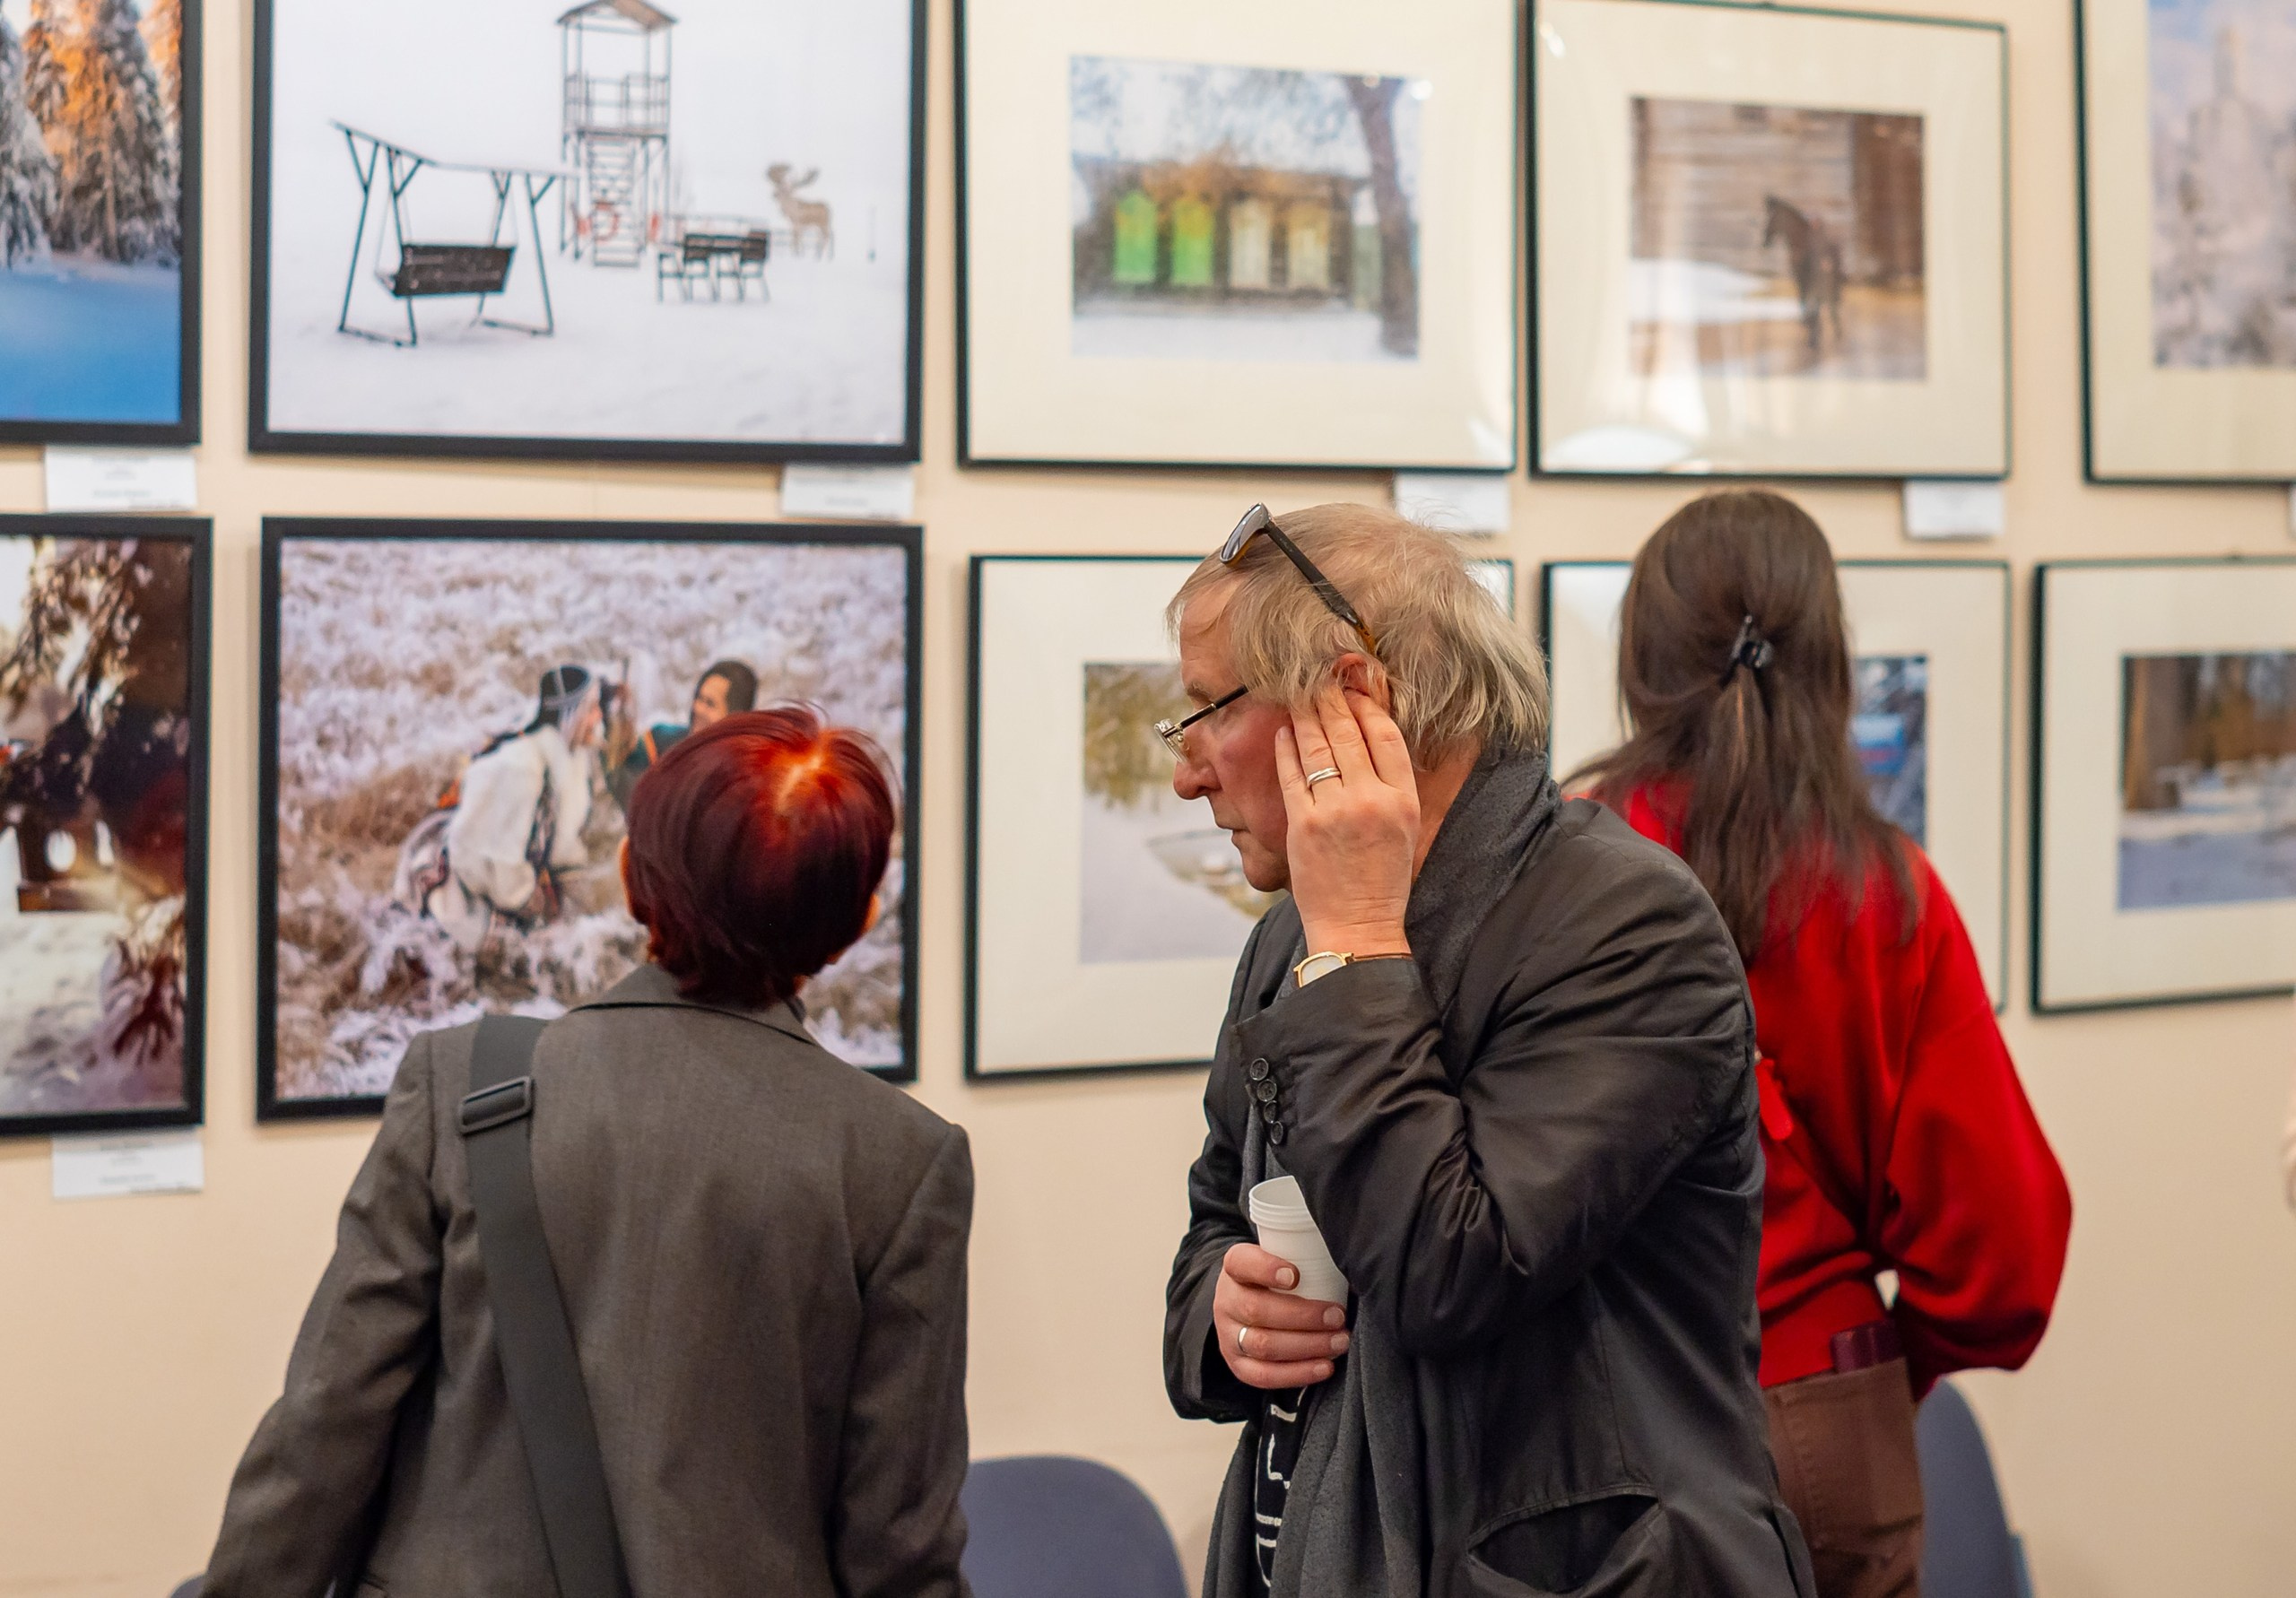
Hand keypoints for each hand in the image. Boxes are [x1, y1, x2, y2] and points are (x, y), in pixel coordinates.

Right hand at [1213, 1243, 1347, 1389]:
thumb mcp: (1284, 1259)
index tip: (1296, 1275)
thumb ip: (1306, 1258)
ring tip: (1340, 1342)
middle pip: (1256, 1309)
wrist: (1249, 1304)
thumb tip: (1351, 1262)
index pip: (1241, 1263)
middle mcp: (1226, 1301)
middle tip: (1338, 1316)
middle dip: (1303, 1316)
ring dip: (1307, 1346)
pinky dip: (1298, 1373)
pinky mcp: (1238, 1365)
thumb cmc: (1279, 1280)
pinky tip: (1325, 1367)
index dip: (1265, 1268)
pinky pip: (1264, 1376)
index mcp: (1235, 1268)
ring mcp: (1228, 1335)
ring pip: (1262, 1345)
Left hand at [1274, 681, 1417, 955]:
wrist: (1358, 925)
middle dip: (1331, 700)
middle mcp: (1371, 800)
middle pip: (1349, 734)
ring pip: (1317, 747)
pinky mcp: (1303, 824)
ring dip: (1306, 716)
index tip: (1355, 690)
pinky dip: (1286, 749)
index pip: (1386, 736)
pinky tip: (1284, 733)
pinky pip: (1292, 775)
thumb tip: (1369, 739)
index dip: (1368, 706)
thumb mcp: (1404, 827)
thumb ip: (1391, 784)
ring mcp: (1334, 811)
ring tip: (1299, 696)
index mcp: (1402, 800)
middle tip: (1319, 679)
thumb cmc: (1381, 879)